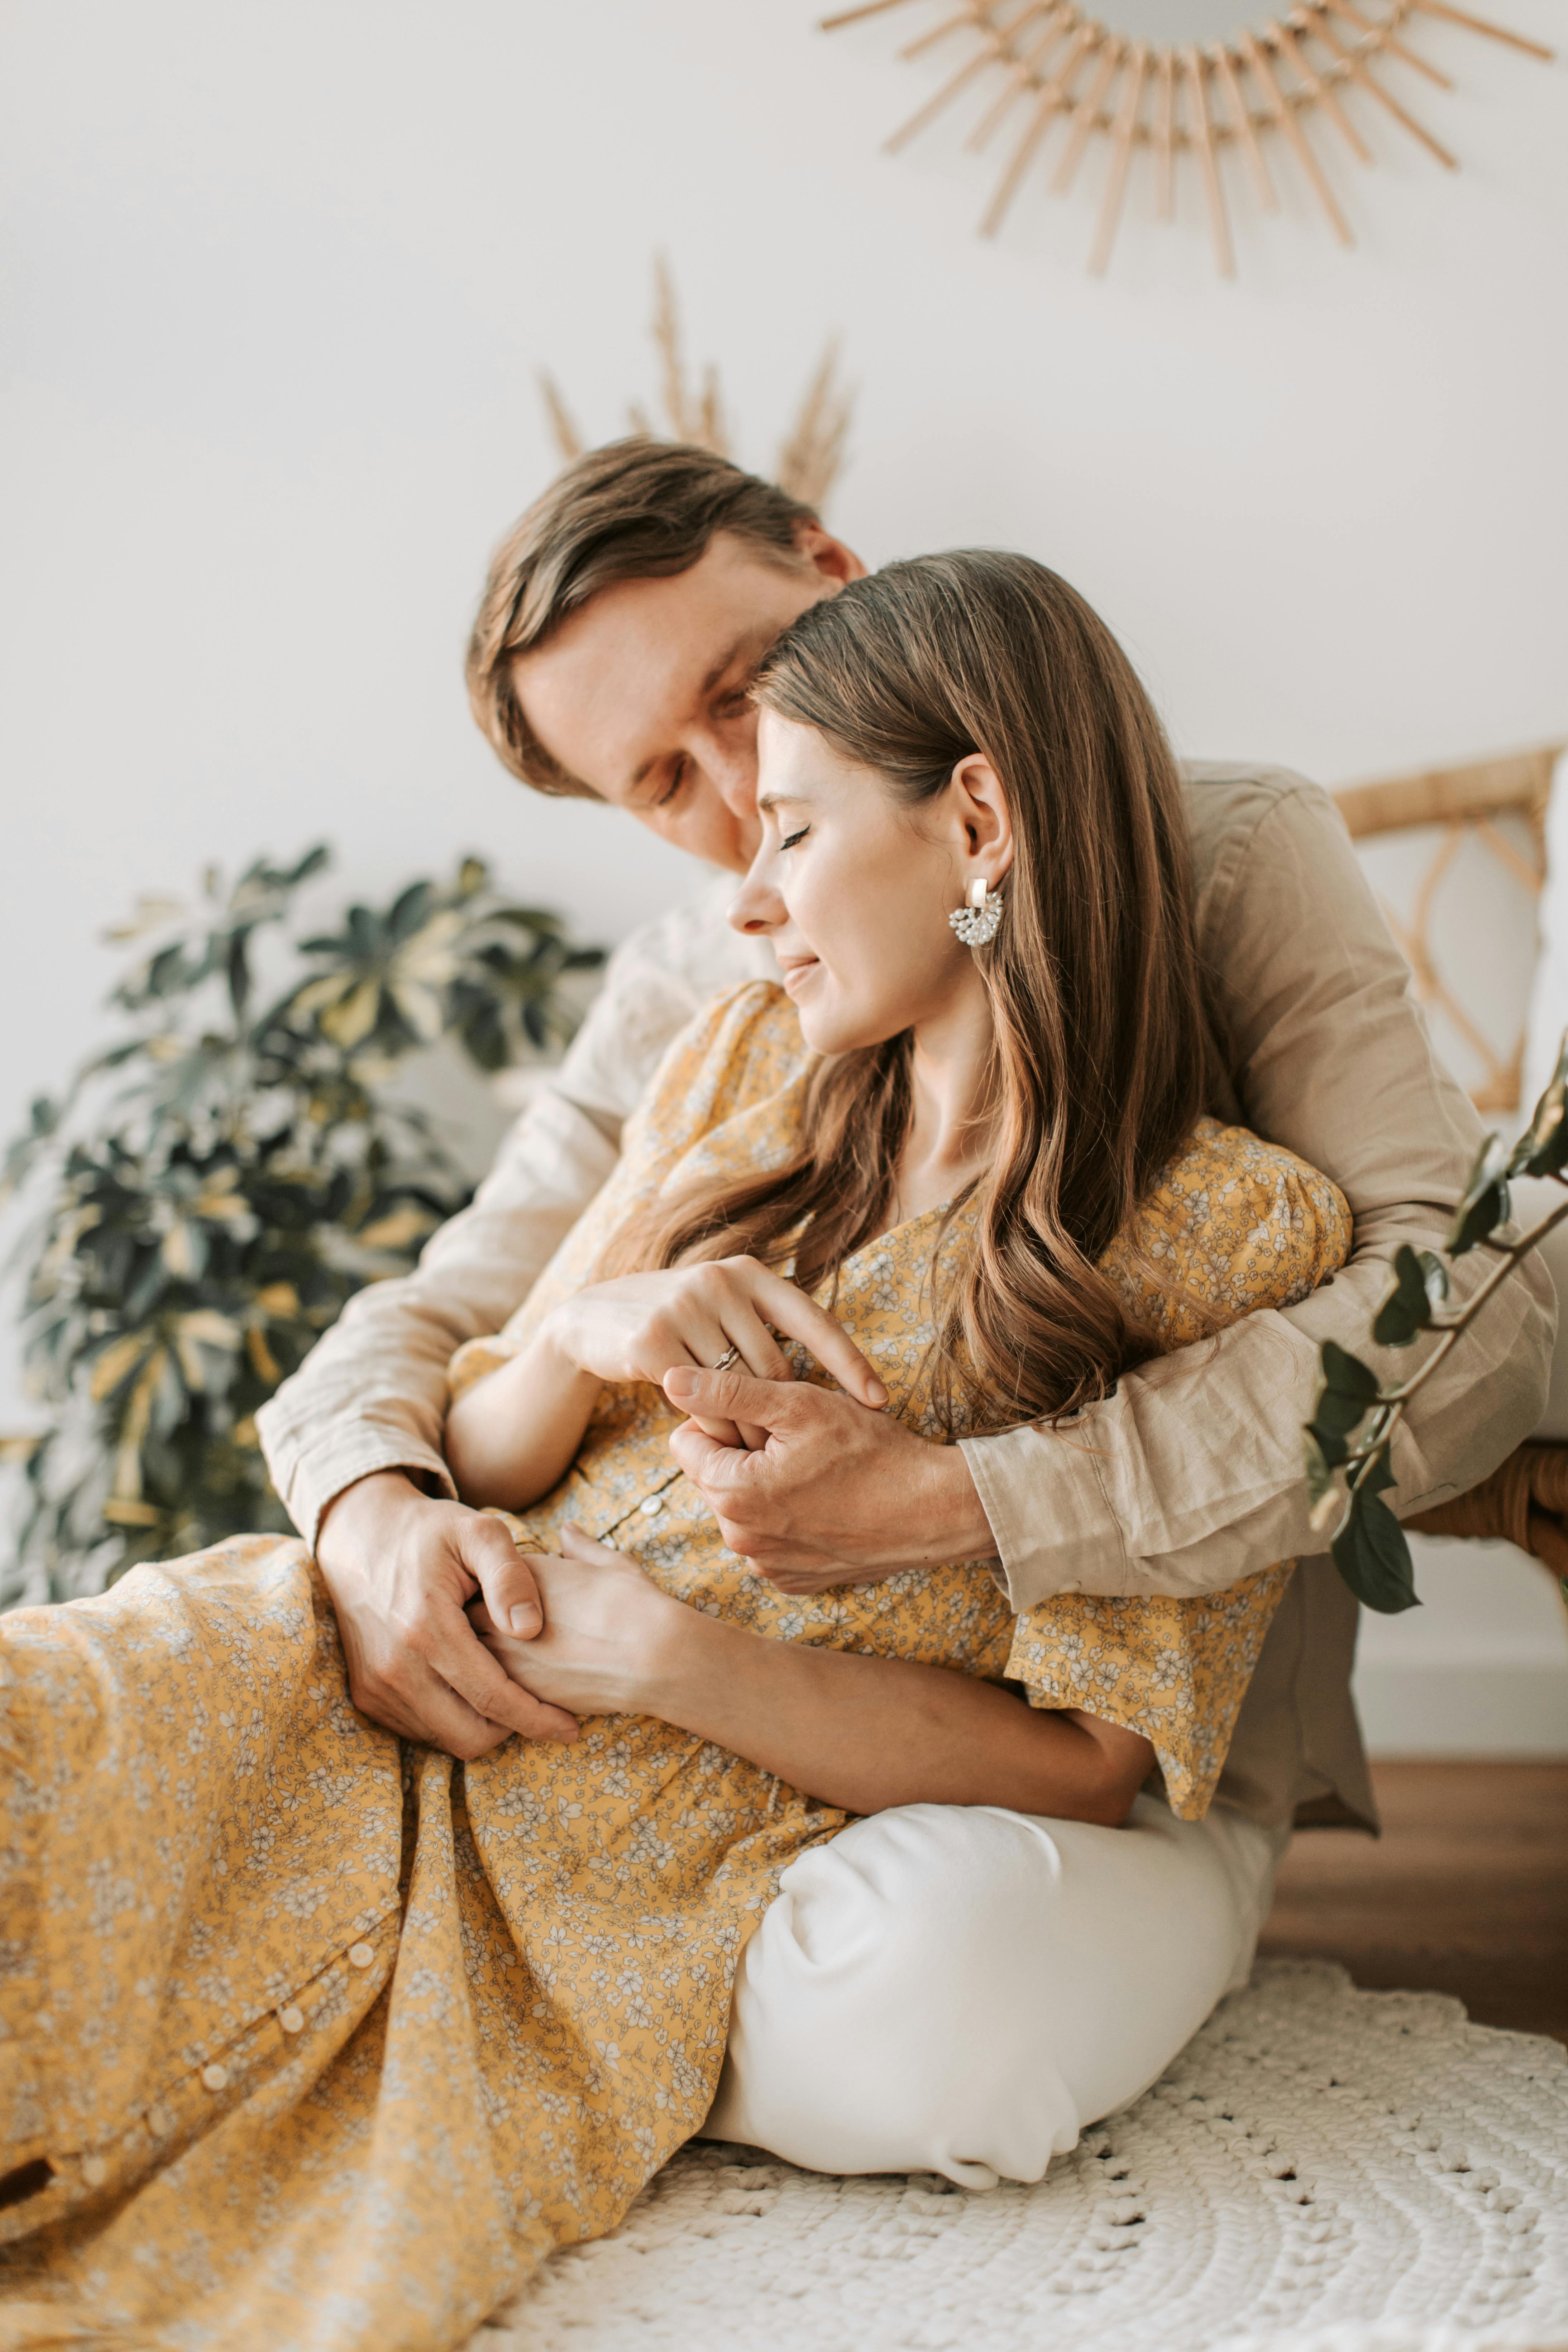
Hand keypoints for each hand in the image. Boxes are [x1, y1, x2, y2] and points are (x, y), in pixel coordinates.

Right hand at [314, 1470, 579, 1756]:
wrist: (361, 1535)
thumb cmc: (430, 1532)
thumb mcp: (479, 1531)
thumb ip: (510, 1576)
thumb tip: (531, 1629)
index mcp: (426, 1628)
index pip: (492, 1698)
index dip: (536, 1719)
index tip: (571, 1728)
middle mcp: (395, 1667)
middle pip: (469, 1735)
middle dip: (513, 1730)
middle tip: (541, 1707)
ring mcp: (376, 1684)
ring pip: (445, 1738)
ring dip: (483, 1727)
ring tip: (509, 1692)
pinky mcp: (367, 1693)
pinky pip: (420, 1730)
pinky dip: (452, 1720)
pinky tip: (473, 1688)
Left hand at [467, 1522, 683, 1716]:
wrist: (652, 1656)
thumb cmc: (635, 1604)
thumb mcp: (610, 1563)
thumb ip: (581, 1547)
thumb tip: (568, 1531)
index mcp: (522, 1573)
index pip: (486, 1577)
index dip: (497, 1591)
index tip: (511, 1600)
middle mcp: (502, 1609)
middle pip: (470, 1614)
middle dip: (482, 1622)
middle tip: (505, 1633)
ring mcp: (504, 1652)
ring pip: (474, 1654)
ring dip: (486, 1656)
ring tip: (521, 1663)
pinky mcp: (515, 1690)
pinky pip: (490, 1688)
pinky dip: (501, 1687)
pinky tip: (527, 1686)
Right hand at [543, 1256, 886, 1448]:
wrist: (590, 1320)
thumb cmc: (674, 1322)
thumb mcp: (721, 1307)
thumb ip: (763, 1328)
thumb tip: (826, 1379)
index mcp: (750, 1274)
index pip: (815, 1320)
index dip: (851, 1363)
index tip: (881, 1401)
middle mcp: (721, 1282)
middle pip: (775, 1367)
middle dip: (785, 1415)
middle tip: (794, 1451)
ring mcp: (684, 1308)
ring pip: (740, 1390)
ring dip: (750, 1429)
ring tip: (759, 1454)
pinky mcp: (653, 1341)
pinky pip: (702, 1403)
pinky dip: (714, 1428)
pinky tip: (715, 1440)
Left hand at [663, 1367, 998, 1593]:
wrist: (932, 1511)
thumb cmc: (871, 1452)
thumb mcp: (799, 1406)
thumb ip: (728, 1392)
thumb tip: (670, 1378)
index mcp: (732, 1493)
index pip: (686, 1441)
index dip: (722, 1418)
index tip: (765, 1416)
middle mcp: (740, 1539)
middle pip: (712, 1476)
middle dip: (742, 1453)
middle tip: (797, 1442)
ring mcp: (766, 1565)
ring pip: (740, 1507)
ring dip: (763, 1485)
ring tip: (815, 1471)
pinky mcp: (792, 1580)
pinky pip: (767, 1539)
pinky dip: (786, 1518)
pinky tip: (824, 1503)